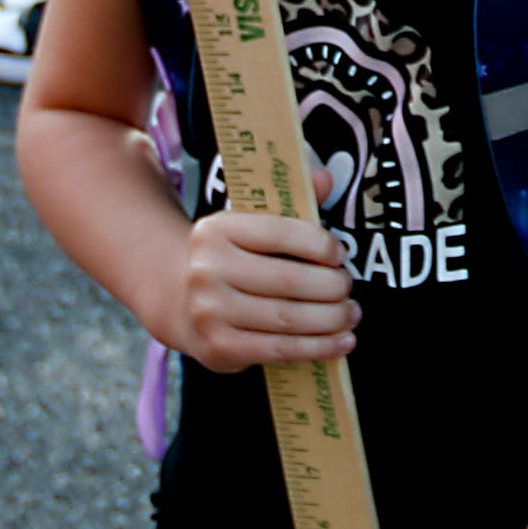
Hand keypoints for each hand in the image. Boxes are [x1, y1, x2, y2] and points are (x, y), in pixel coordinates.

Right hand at [164, 210, 356, 372]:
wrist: (177, 298)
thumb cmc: (231, 258)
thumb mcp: (249, 224)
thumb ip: (291, 203)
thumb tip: (326, 179)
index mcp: (218, 230)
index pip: (280, 233)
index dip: (320, 244)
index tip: (341, 254)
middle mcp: (208, 270)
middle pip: (288, 280)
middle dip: (331, 286)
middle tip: (348, 288)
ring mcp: (211, 312)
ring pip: (287, 319)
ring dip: (331, 319)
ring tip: (351, 314)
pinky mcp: (219, 348)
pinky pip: (279, 350)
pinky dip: (317, 348)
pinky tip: (341, 342)